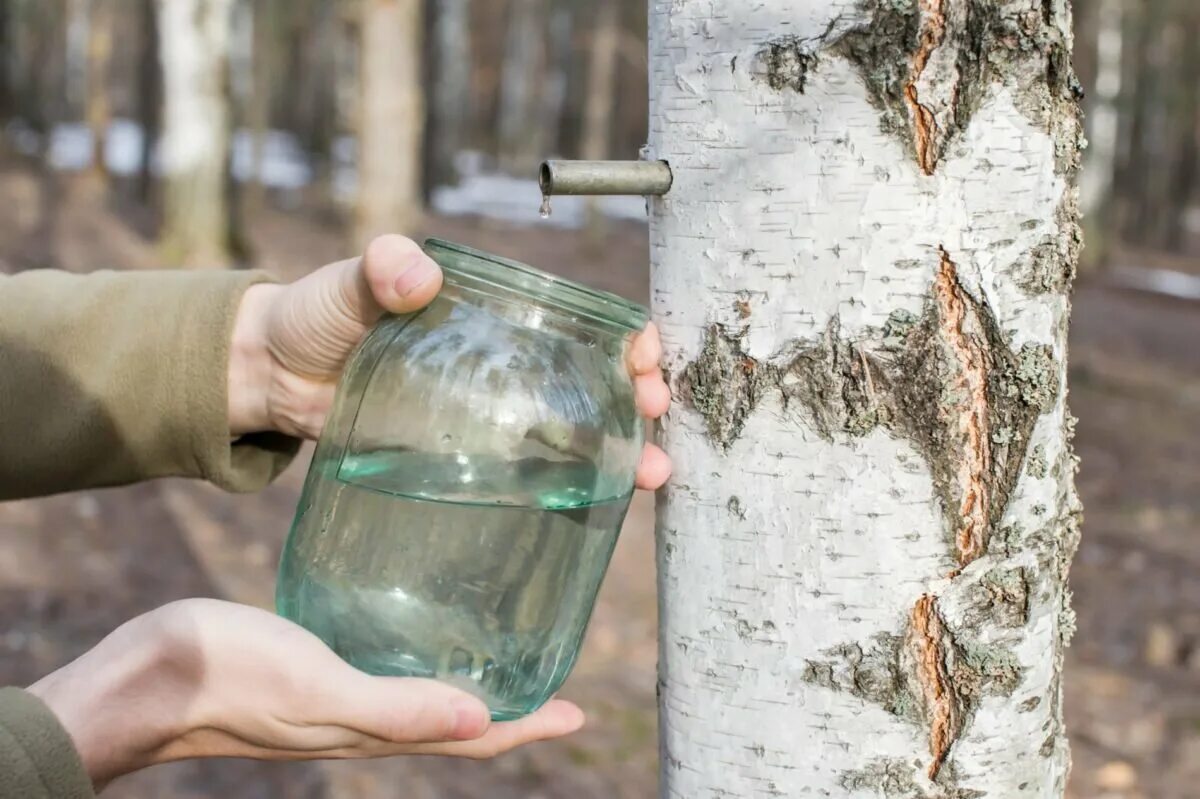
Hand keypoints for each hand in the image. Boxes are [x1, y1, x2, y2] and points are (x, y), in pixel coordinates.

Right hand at [29, 599, 584, 787]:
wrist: (145, 678)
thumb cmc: (227, 679)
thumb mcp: (317, 690)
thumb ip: (394, 708)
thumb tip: (483, 721)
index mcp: (374, 732)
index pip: (472, 739)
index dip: (528, 728)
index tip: (577, 713)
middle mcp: (365, 722)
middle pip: (456, 723)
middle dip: (509, 709)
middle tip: (551, 681)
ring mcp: (339, 698)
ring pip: (423, 699)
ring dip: (468, 686)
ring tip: (500, 657)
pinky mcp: (314, 669)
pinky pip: (383, 672)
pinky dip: (418, 661)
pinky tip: (415, 630)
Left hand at [228, 235, 671, 489]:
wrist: (272, 378)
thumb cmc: (316, 316)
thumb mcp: (349, 284)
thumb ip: (378, 270)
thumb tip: (412, 272)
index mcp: (492, 314)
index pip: (578, 319)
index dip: (623, 334)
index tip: (643, 354)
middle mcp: (503, 363)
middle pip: (592, 379)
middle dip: (638, 397)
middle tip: (657, 419)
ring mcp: (489, 414)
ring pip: (574, 430)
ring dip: (622, 451)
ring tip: (652, 476)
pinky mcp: (465, 457)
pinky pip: (531, 470)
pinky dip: (572, 486)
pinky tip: (601, 506)